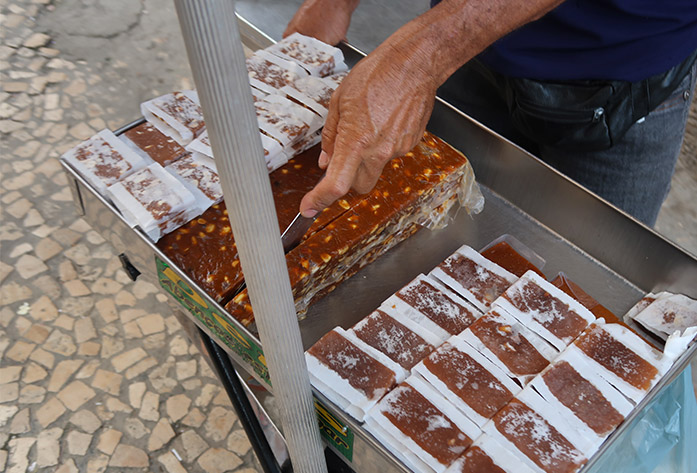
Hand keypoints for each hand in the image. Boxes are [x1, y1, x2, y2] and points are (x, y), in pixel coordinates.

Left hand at [297, 0, 563, 216]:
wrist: (414, 64)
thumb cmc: (375, 75)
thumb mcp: (339, 101)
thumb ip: (332, 137)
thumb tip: (326, 162)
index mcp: (356, 141)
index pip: (336, 184)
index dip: (320, 200)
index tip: (309, 208)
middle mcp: (378, 151)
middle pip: (358, 186)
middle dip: (347, 181)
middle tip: (340, 162)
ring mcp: (397, 149)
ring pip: (375, 169)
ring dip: (366, 159)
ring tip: (368, 124)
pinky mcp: (410, 144)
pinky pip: (390, 154)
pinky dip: (383, 144)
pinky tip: (384, 119)